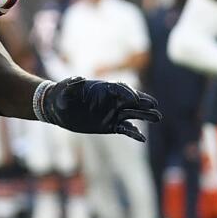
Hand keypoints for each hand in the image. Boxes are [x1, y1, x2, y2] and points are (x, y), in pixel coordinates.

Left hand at [36, 78, 161, 140]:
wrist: (58, 109)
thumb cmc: (61, 95)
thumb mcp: (64, 89)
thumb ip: (72, 84)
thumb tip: (78, 79)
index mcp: (104, 89)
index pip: (121, 89)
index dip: (128, 93)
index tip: (133, 99)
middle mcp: (112, 100)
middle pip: (132, 100)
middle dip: (144, 102)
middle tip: (154, 106)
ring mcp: (113, 113)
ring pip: (133, 114)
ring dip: (145, 116)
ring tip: (158, 117)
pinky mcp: (111, 125)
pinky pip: (126, 129)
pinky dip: (134, 133)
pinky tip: (142, 138)